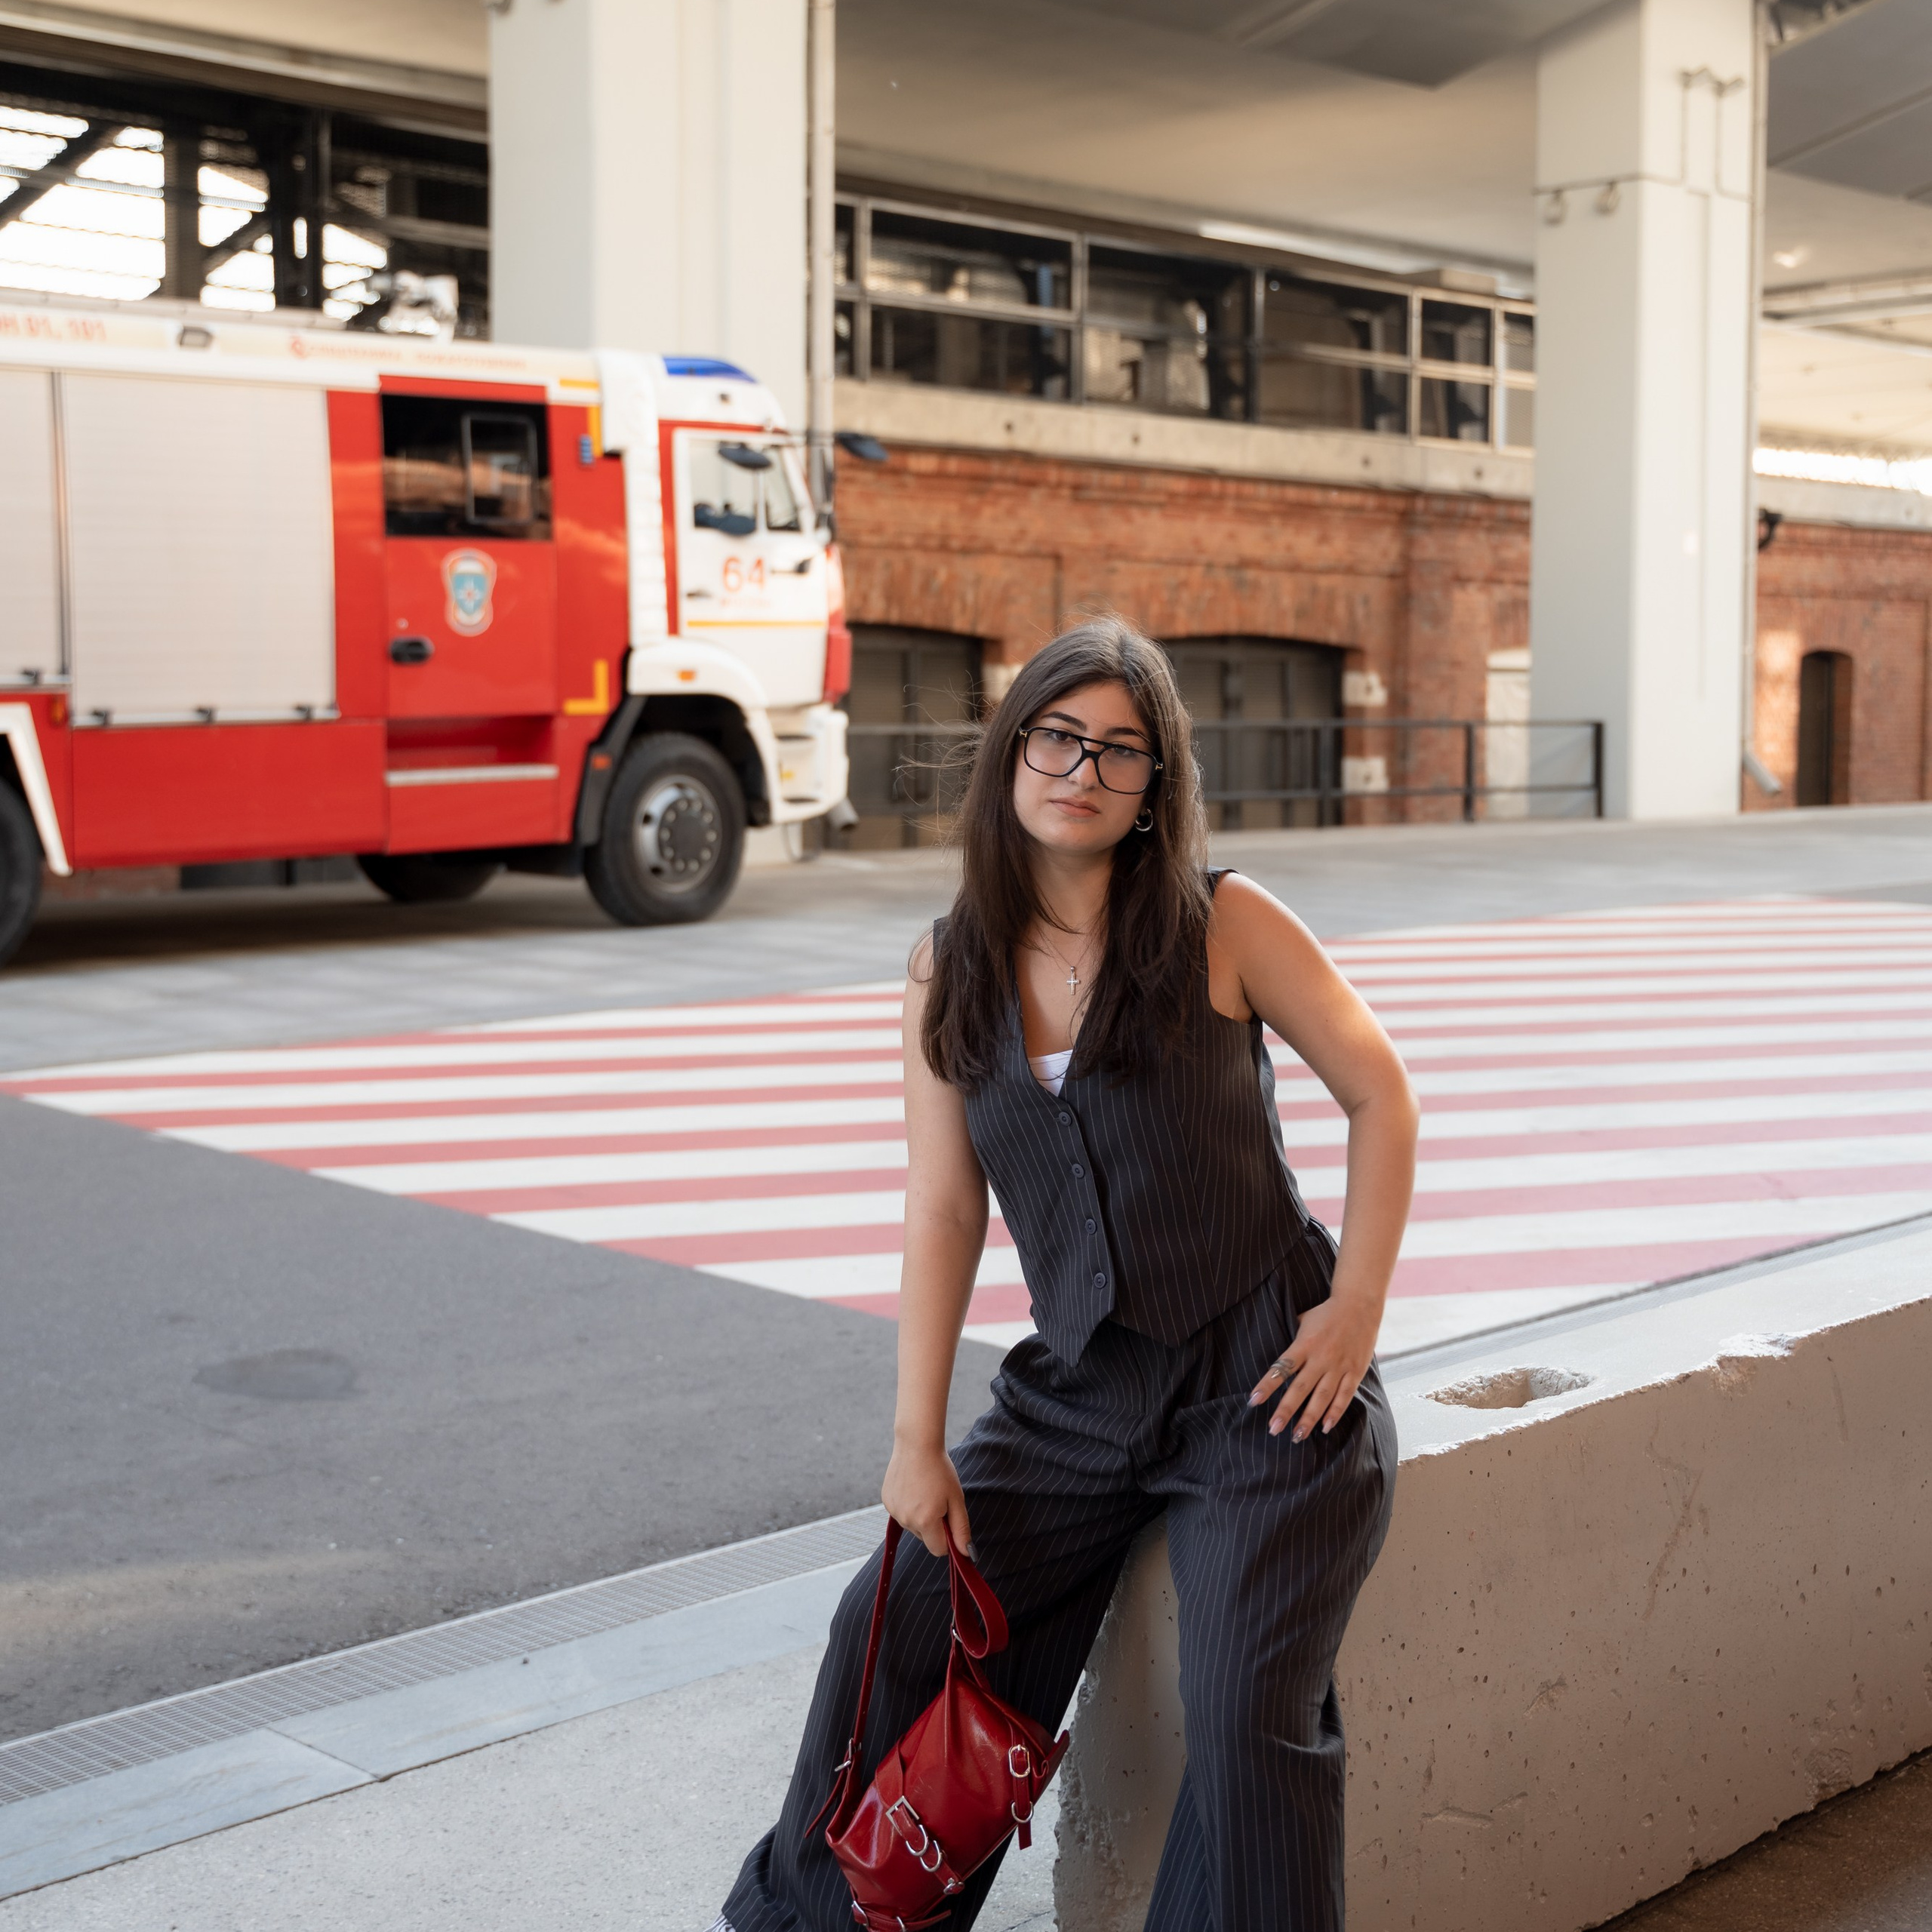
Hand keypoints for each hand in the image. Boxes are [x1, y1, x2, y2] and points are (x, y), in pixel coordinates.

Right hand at [882, 1440, 971, 1558]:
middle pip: (926, 1538)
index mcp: (926, 1521)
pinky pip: (901, 1514)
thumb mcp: (956, 1499)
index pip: (938, 1550)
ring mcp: (894, 1511)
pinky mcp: (886, 1501)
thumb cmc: (940, 1469)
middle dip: (935, 1526)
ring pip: (913, 1526)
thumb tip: (965, 1553)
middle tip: (939, 1501)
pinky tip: (913, 1488)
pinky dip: (909, 1507)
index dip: (948, 1539)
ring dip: (921, 1517)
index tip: (950, 1521)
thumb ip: (961, 1529)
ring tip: (926, 1491)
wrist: (917, 1444)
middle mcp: (906, 1520)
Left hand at [1248, 1295, 1378, 1441]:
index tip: (1253, 1400)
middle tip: (1273, 1429)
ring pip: (1322, 1397)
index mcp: (1304, 1344)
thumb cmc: (1327, 1313)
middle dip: (1286, 1410)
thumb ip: (1293, 1342)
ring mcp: (1339, 1366)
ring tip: (1297, 1436)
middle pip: (1300, 1388)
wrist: (1359, 1305)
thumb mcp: (1303, 1320)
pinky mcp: (1355, 1372)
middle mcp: (1321, 1358)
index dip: (1267, 1385)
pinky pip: (1344, 1396)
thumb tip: (1279, 1359)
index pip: (1282, 1368)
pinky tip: (1325, 1427)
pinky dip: (1335, 1413)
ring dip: (1309, 1419)